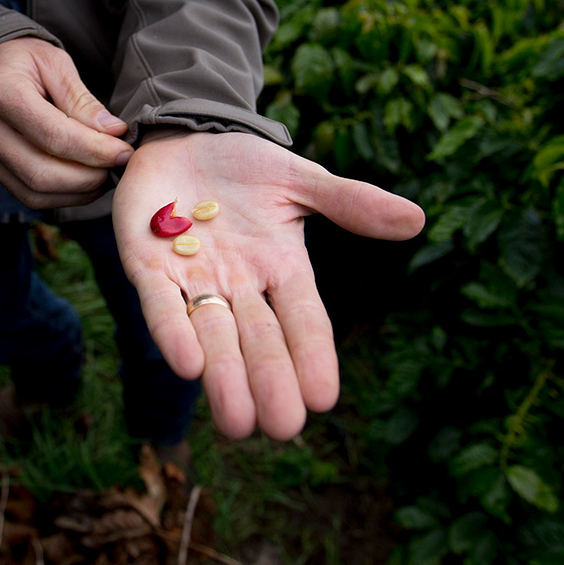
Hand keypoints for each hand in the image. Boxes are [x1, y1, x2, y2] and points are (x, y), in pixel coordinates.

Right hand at [0, 38, 133, 208]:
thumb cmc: (20, 61)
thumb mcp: (54, 63)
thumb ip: (81, 100)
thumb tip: (113, 133)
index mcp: (0, 91)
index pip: (53, 135)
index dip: (94, 150)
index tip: (124, 152)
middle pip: (41, 173)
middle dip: (88, 177)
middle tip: (117, 166)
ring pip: (34, 192)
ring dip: (78, 192)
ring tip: (104, 175)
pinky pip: (27, 195)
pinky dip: (62, 196)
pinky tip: (83, 182)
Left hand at [113, 129, 424, 439]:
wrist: (181, 137)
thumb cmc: (243, 165)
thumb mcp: (298, 179)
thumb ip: (348, 201)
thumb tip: (416, 218)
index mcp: (280, 268)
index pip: (304, 320)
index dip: (313, 356)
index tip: (324, 398)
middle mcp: (238, 285)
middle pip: (259, 342)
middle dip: (270, 382)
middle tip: (283, 427)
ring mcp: (192, 280)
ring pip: (212, 338)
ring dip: (224, 379)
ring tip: (238, 423)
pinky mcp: (147, 267)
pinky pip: (162, 307)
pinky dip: (173, 334)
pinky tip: (186, 366)